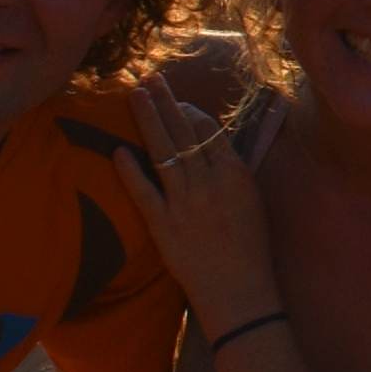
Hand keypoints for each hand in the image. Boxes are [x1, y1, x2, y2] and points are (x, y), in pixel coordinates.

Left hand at [131, 66, 284, 331]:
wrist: (240, 293)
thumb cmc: (251, 249)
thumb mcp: (252, 201)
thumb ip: (232, 172)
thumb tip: (213, 145)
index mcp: (235, 175)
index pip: (207, 131)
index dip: (188, 111)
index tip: (175, 97)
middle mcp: (209, 183)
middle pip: (182, 132)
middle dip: (165, 102)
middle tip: (149, 78)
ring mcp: (185, 203)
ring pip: (162, 151)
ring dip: (147, 120)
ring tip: (135, 95)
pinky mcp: (164, 226)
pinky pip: (144, 192)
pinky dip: (131, 170)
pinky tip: (119, 150)